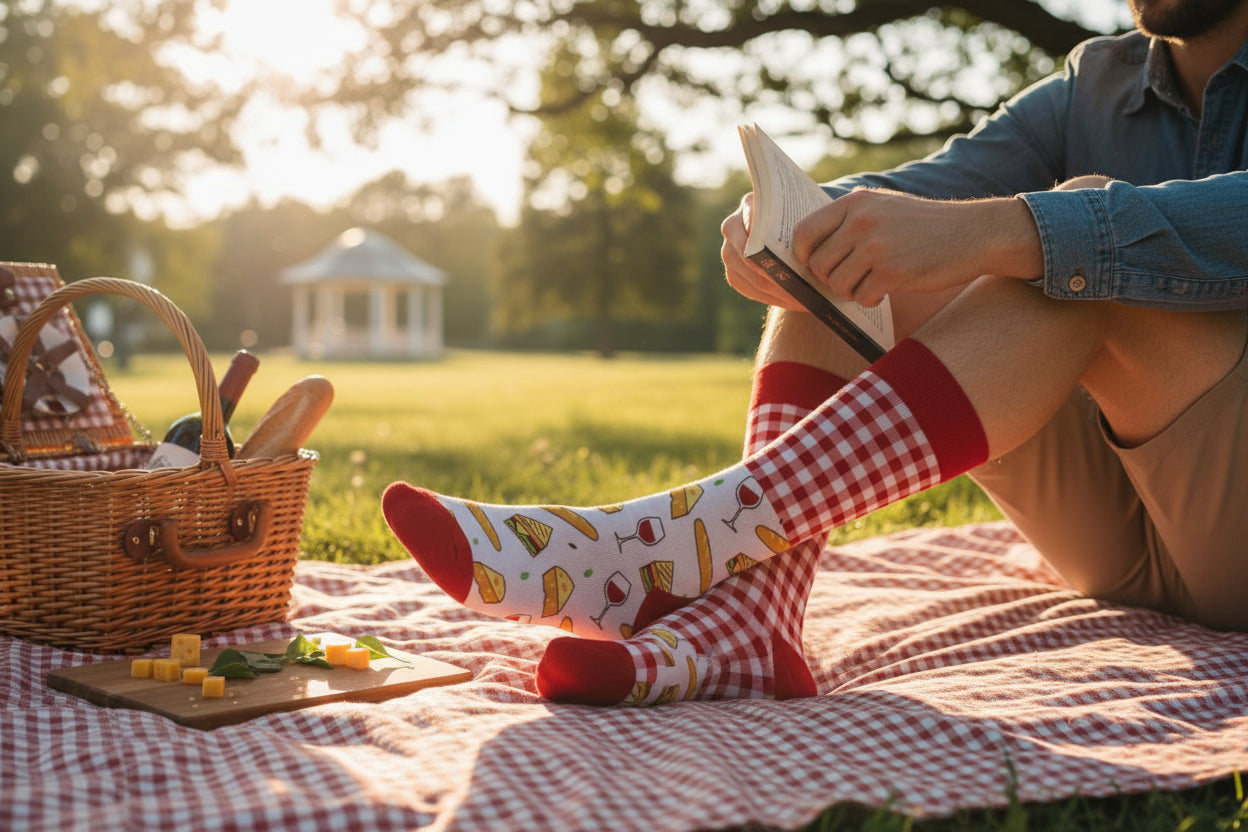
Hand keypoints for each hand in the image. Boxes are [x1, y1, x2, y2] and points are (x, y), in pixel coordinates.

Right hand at [719, 193, 806, 309]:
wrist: (787, 219)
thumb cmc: (799, 212)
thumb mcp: (804, 209)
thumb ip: (804, 221)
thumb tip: (818, 248)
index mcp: (748, 205)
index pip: (756, 232)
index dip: (777, 255)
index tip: (802, 268)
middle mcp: (732, 227)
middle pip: (750, 261)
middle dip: (779, 279)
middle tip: (806, 292)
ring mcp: (729, 251)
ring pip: (749, 279)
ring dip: (778, 293)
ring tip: (805, 301)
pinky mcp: (733, 272)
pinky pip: (749, 290)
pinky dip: (773, 299)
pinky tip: (795, 302)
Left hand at [792, 188, 1043, 307]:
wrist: (972, 233)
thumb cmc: (922, 226)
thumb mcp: (882, 207)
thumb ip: (848, 221)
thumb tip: (805, 251)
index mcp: (855, 202)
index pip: (803, 232)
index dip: (802, 255)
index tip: (812, 265)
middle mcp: (861, 221)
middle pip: (818, 264)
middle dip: (829, 278)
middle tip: (851, 278)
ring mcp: (876, 246)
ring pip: (837, 284)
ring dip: (851, 291)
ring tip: (871, 282)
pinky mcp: (892, 272)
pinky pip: (861, 297)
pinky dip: (871, 299)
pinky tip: (888, 289)